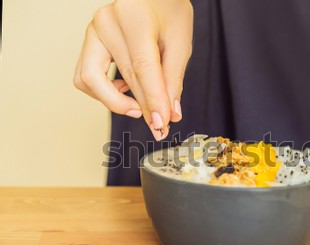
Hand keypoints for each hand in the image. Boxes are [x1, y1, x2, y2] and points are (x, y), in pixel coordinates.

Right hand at [74, 0, 192, 139]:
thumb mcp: (180, 43)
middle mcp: (106, 23)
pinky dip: (105, 90)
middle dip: (142, 107)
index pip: (142, 67)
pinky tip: (128, 91)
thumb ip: (173, 80)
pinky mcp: (90, 41)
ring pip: (89, 80)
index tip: (162, 123)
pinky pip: (86, 76)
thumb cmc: (169, 10)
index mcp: (134, 17)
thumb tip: (169, 114)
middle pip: (121, 76)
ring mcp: (93, 30)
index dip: (152, 99)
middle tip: (159, 126)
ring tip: (141, 107)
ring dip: (114, 101)